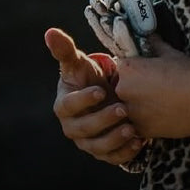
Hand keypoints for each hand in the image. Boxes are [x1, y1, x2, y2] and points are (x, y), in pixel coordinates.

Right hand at [45, 27, 146, 164]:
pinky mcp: (103, 152)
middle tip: (122, 109)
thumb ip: (65, 49)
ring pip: (97, 148)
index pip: (68, 106)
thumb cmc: (88, 78)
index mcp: (63, 106)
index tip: (100, 90)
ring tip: (132, 129)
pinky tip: (140, 141)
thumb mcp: (79, 63)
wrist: (104, 96)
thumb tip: (50, 32)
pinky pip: (112, 157)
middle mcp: (72, 127)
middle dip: (103, 121)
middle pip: (83, 130)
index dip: (83, 100)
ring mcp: (87, 142)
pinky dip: (125, 152)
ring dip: (114, 140)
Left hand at [114, 33, 189, 139]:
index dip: (136, 69)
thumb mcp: (172, 54)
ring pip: (129, 107)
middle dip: (135, 87)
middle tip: (156, 87)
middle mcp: (122, 91)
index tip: (147, 72)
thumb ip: (156, 45)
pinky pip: (138, 123)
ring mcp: (130, 112)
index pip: (123, 66)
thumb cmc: (189, 75)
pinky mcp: (140, 130)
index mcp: (128, 69)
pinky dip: (147, 120)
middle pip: (123, 87)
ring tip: (160, 102)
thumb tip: (150, 35)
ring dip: (139, 105)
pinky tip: (163, 114)